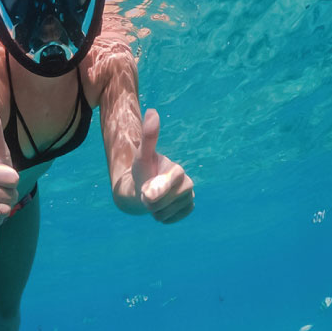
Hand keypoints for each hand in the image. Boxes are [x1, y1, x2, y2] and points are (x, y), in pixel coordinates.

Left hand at [131, 109, 193, 223]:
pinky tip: (160, 207)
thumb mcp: (142, 154)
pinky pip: (171, 220)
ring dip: (154, 210)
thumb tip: (153, 110)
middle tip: (147, 192)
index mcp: (178, 171)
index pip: (170, 185)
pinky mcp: (187, 209)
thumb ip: (149, 136)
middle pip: (166, 202)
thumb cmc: (142, 170)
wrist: (142, 188)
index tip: (145, 192)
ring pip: (167, 213)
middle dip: (151, 201)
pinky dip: (161, 217)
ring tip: (153, 199)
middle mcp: (188, 184)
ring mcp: (189, 197)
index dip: (156, 190)